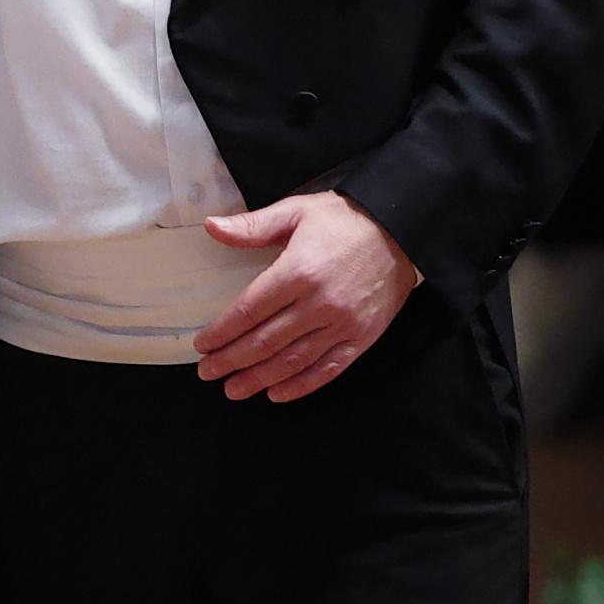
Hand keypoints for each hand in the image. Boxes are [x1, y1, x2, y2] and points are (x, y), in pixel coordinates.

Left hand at [193, 189, 416, 402]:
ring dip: (259, 378)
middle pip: (266, 341)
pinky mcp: (361, 338)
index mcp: (297, 270)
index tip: (202, 345)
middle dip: (232, 360)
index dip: (223, 331)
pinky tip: (278, 393)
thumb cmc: (343, 218)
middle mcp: (318, 303)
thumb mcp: (296, 210)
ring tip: (234, 389)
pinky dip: (301, 386)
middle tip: (208, 373)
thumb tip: (211, 226)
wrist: (401, 228)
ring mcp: (341, 324)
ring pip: (292, 361)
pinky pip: (327, 370)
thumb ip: (253, 225)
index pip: (249, 310)